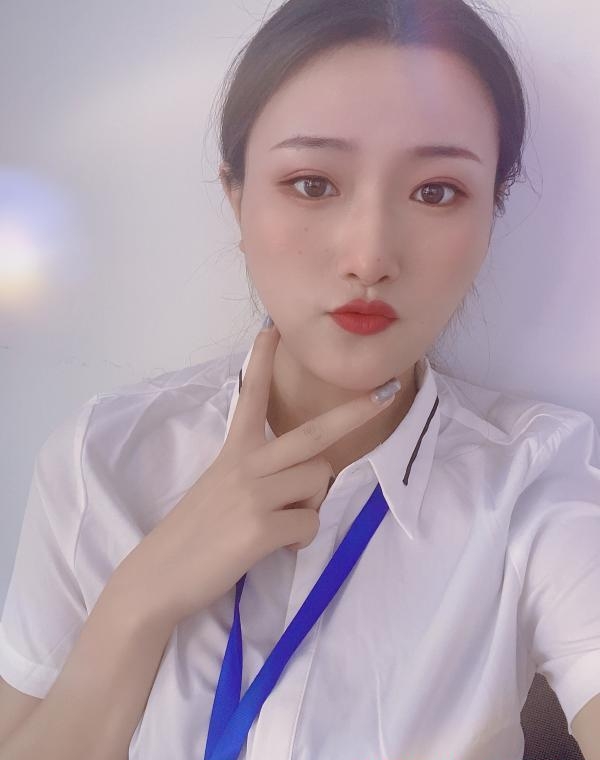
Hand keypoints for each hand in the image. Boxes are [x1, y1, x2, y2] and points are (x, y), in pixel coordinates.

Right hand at [109, 324, 399, 627]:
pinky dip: (300, 540)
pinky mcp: (260, 528)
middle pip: (312, 434)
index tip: (272, 329)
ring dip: (309, 506)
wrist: (158, 576)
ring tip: (280, 524)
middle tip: (387, 391)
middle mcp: (246, 464)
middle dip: (354, 412)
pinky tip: (274, 547)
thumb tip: (305, 482)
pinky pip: (309, 525)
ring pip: (317, 483)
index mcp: (233, 451)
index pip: (250, 396)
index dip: (261, 361)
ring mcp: (254, 494)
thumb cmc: (192, 534)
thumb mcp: (221, 489)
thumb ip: (259, 475)